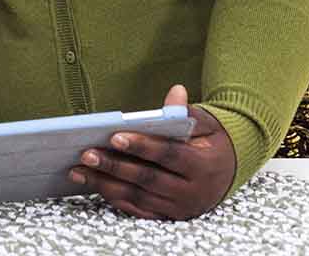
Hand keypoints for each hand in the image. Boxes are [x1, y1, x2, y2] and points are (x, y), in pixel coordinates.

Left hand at [68, 84, 235, 219]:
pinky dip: (116, 199)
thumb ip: (185, 111)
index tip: (114, 136)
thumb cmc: (211, 141)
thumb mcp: (205, 123)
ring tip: (79, 170)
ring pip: (138, 198)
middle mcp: (190, 192)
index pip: (168, 156)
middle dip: (114, 166)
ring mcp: (178, 207)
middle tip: (86, 154)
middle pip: (147, 179)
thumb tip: (175, 92)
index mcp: (202, 166)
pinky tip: (95, 185)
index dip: (141, 146)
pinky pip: (138, 210)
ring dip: (106, 184)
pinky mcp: (167, 216)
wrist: (229, 172)